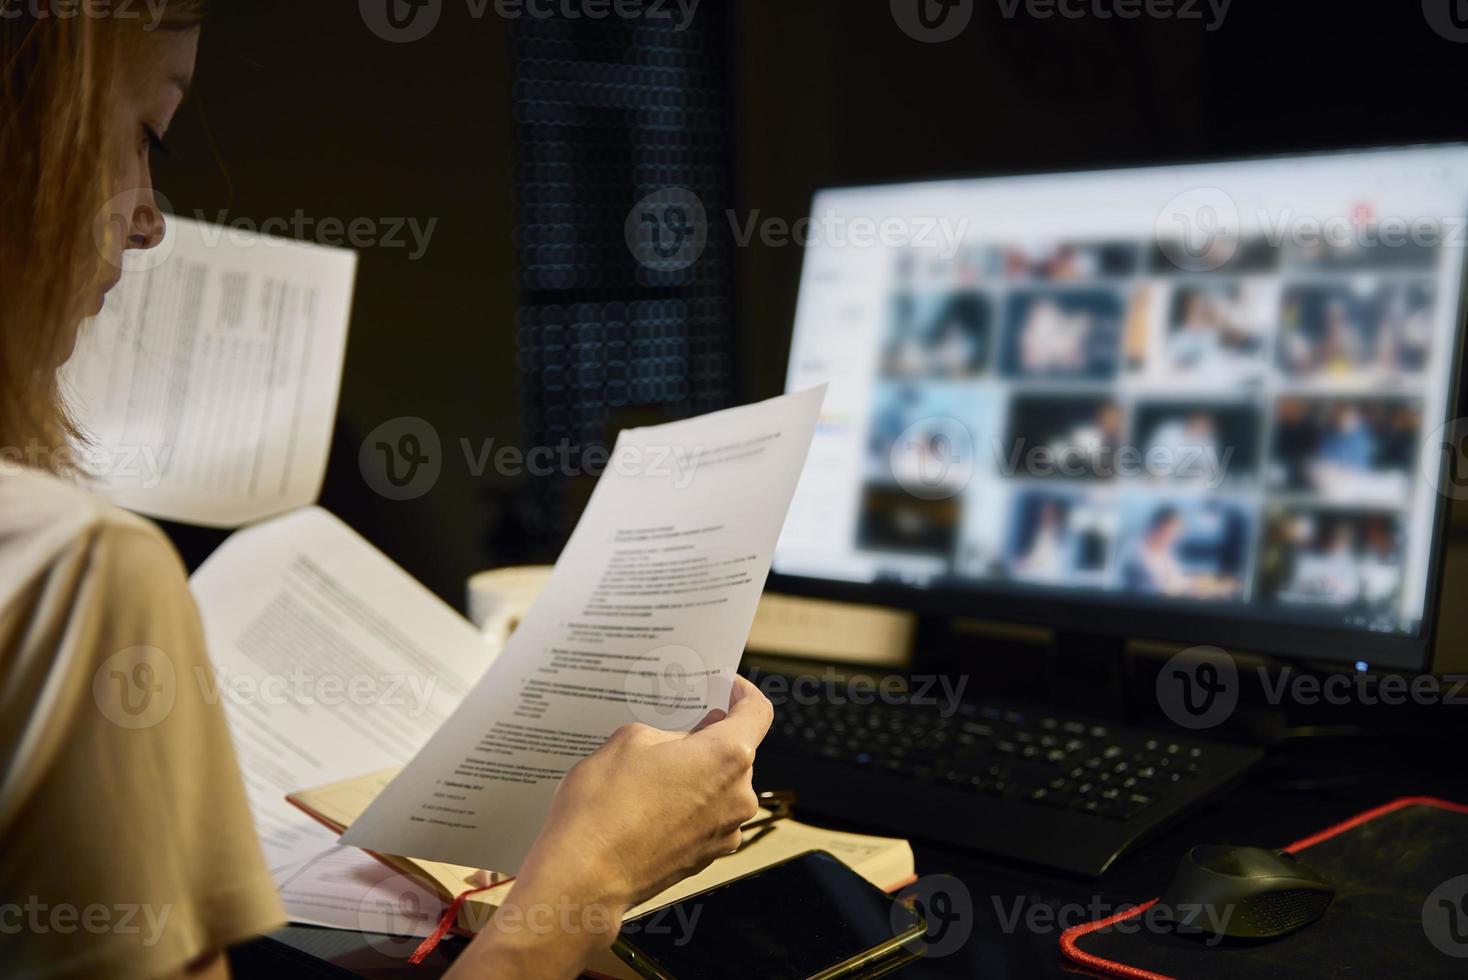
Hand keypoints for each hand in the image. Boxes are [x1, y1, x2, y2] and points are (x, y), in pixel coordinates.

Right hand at [451, 677, 771, 978]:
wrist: (584, 878)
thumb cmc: (603, 807)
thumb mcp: (629, 739)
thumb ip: (668, 731)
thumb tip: (681, 741)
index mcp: (728, 756)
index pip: (758, 712)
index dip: (742, 693)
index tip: (726, 687)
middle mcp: (738, 796)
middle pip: (735, 752)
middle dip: (706, 738)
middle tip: (669, 730)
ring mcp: (725, 832)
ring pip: (718, 787)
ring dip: (693, 774)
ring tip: (648, 772)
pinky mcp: (706, 858)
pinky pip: (705, 817)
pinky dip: (686, 805)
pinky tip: (647, 804)